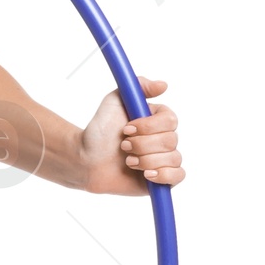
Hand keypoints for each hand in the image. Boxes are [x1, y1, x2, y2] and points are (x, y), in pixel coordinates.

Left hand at [80, 76, 184, 193]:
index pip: (170, 120)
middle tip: (123, 146)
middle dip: (142, 145)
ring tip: (127, 161)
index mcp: (158, 119)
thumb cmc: (100, 131)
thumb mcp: (115, 100)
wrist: (86, 159)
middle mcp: (164, 138)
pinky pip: (178, 176)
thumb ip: (139, 86)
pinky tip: (146, 175)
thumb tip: (164, 85)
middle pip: (170, 141)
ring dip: (145, 160)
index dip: (148, 127)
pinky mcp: (161, 179)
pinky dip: (164, 175)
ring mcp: (164, 159)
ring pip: (172, 159)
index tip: (126, 129)